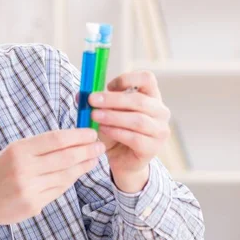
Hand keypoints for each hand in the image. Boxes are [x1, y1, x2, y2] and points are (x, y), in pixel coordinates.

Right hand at [0, 129, 105, 233]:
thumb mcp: (12, 152)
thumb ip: (39, 147)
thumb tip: (72, 139)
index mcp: (18, 150)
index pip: (56, 139)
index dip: (78, 136)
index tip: (91, 133)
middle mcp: (24, 169)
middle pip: (66, 157)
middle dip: (87, 151)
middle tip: (99, 146)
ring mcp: (30, 189)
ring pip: (66, 175)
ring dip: (83, 166)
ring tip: (93, 159)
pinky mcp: (34, 205)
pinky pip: (59, 190)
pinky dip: (70, 181)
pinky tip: (76, 174)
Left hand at [88, 71, 170, 192]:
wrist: (122, 161)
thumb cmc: (116, 132)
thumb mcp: (105, 114)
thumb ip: (95, 103)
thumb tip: (79, 95)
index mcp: (151, 97)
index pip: (147, 78)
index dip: (128, 79)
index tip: (108, 86)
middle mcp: (160, 112)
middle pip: (139, 100)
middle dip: (113, 99)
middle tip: (92, 100)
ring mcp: (160, 131)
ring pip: (138, 120)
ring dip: (113, 116)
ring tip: (94, 116)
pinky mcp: (153, 148)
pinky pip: (135, 138)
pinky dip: (117, 132)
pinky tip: (103, 130)